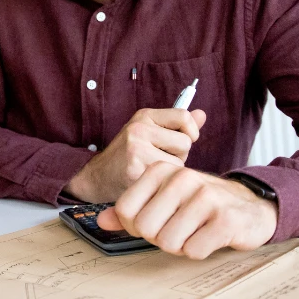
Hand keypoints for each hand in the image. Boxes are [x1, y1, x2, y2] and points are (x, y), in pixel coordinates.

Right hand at [66, 108, 205, 202]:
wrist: (96, 177)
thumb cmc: (128, 155)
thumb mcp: (150, 133)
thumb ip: (176, 125)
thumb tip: (202, 114)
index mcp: (144, 116)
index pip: (184, 116)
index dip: (190, 131)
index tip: (182, 142)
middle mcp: (139, 128)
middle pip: (185, 143)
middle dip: (178, 156)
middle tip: (158, 159)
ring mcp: (136, 148)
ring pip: (179, 163)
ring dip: (170, 172)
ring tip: (151, 170)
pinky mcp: (135, 169)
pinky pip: (167, 179)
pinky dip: (161, 184)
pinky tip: (146, 181)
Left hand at [96, 162, 276, 259]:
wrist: (252, 208)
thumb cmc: (201, 206)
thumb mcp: (163, 200)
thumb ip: (131, 210)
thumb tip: (102, 220)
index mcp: (161, 170)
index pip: (125, 210)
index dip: (136, 226)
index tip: (156, 221)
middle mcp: (182, 178)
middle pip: (145, 228)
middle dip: (159, 238)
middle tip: (178, 229)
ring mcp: (205, 197)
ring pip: (169, 242)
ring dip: (181, 246)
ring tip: (195, 231)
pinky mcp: (225, 219)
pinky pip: (193, 251)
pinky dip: (199, 251)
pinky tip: (210, 237)